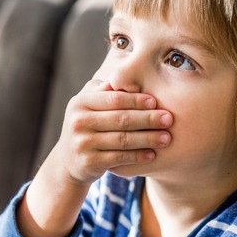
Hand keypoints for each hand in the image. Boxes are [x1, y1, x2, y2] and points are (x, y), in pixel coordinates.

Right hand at [51, 79, 172, 185]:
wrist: (68, 161)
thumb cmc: (87, 126)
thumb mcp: (89, 105)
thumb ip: (105, 91)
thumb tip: (130, 74)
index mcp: (80, 103)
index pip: (114, 99)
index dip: (136, 100)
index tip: (156, 102)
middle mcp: (78, 122)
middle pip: (120, 119)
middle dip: (148, 119)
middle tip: (168, 119)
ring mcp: (82, 143)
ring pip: (122, 140)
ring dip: (148, 138)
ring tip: (166, 138)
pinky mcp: (88, 162)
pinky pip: (119, 158)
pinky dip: (138, 156)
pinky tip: (152, 154)